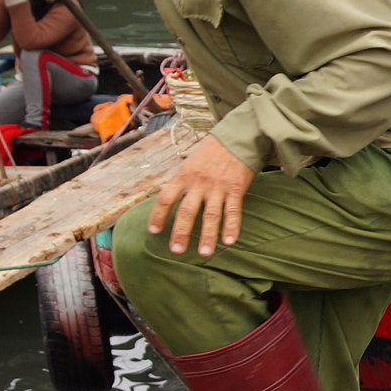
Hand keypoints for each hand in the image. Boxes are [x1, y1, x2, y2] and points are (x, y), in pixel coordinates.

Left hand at [149, 135, 253, 256]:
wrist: (236, 138)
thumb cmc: (211, 153)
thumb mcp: (189, 163)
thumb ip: (181, 182)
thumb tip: (168, 200)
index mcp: (183, 175)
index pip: (166, 198)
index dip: (158, 215)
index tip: (154, 231)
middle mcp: (199, 183)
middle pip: (187, 211)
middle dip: (181, 232)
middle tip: (176, 250)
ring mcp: (218, 187)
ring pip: (211, 215)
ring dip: (208, 235)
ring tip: (204, 253)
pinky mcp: (236, 189)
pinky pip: (233, 211)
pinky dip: (232, 227)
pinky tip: (229, 241)